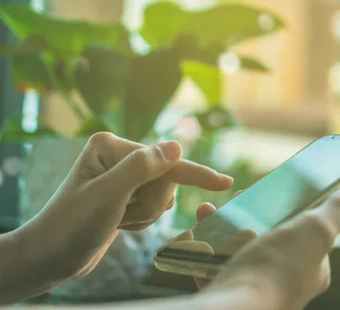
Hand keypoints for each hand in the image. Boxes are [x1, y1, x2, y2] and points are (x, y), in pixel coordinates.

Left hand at [14, 132, 232, 283]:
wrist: (50, 256)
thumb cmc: (73, 226)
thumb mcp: (107, 195)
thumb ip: (142, 167)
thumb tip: (176, 146)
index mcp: (111, 146)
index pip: (164, 161)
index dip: (196, 174)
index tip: (226, 183)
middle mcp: (119, 155)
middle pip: (166, 178)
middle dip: (150, 203)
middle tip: (123, 215)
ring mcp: (123, 175)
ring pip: (163, 194)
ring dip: (146, 214)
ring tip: (118, 220)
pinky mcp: (126, 193)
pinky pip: (154, 204)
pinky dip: (142, 218)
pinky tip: (120, 223)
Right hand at [195, 188, 339, 308]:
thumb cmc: (277, 270)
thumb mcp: (316, 232)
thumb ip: (336, 212)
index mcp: (312, 268)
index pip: (308, 231)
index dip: (293, 207)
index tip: (274, 189)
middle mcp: (287, 281)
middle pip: (270, 236)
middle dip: (250, 212)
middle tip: (237, 198)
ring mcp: (257, 288)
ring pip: (239, 247)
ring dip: (223, 224)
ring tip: (210, 210)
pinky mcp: (230, 293)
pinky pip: (215, 264)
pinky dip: (205, 245)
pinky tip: (198, 232)